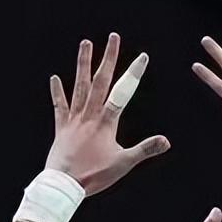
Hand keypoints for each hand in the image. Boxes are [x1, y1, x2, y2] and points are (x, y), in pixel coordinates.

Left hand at [44, 33, 169, 194]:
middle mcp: (90, 115)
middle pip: (100, 81)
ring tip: (86, 43)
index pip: (123, 92)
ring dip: (83, 64)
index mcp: (106, 123)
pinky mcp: (61, 127)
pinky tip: (54, 77)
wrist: (64, 185)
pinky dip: (57, 92)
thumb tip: (166, 141)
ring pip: (79, 86)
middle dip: (109, 58)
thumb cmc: (94, 176)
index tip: (142, 56)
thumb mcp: (123, 163)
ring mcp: (74, 119)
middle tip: (113, 37)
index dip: (133, 73)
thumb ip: (145, 149)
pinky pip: (59, 106)